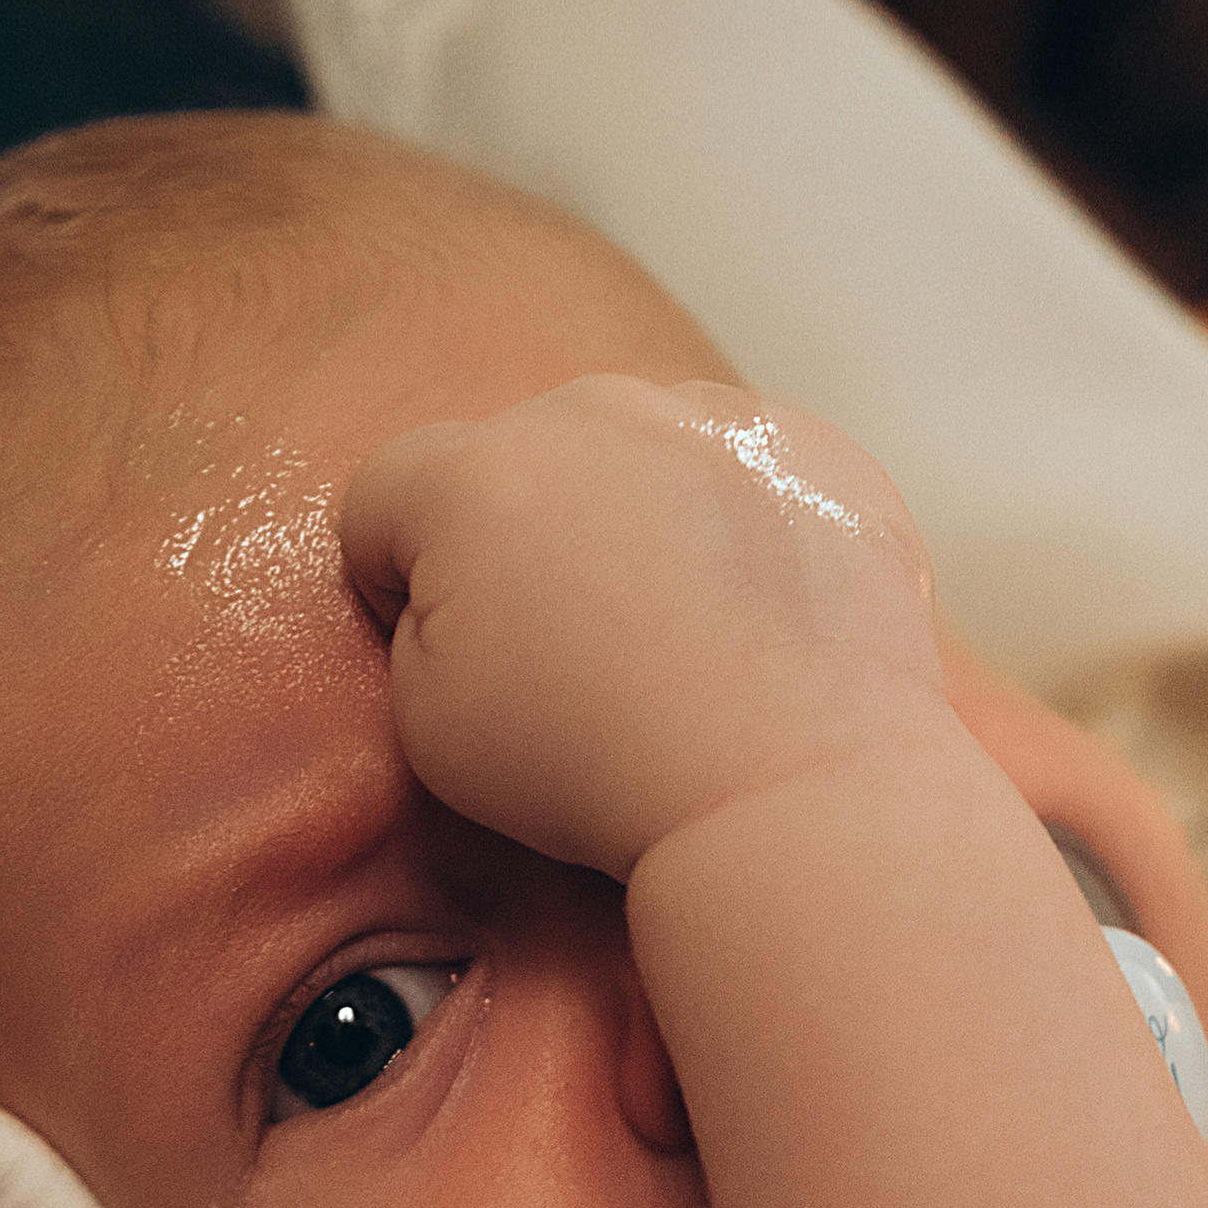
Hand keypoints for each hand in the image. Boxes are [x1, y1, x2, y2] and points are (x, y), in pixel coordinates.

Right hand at [341, 378, 944, 880]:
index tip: (452, 653)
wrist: (798, 793)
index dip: (398, 581)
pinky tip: (762, 626)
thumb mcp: (432, 729)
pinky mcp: (819, 452)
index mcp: (474, 475)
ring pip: (643, 453)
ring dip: (642, 519)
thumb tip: (454, 594)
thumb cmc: (606, 773)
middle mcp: (593, 414)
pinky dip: (748, 529)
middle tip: (579, 654)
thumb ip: (416, 631)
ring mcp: (716, 421)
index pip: (387, 496)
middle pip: (523, 458)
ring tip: (681, 644)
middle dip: (530, 535)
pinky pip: (752, 472)